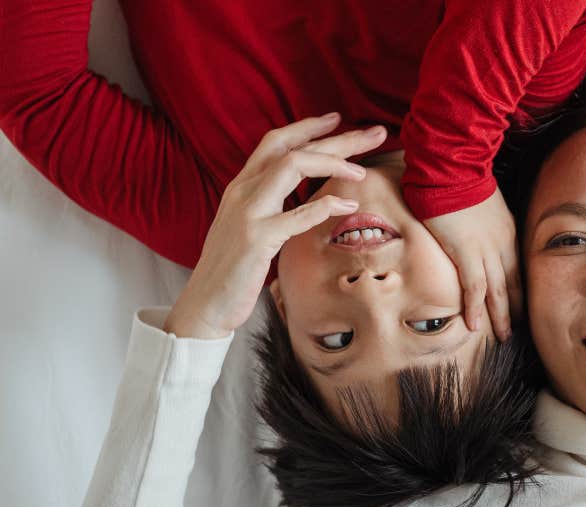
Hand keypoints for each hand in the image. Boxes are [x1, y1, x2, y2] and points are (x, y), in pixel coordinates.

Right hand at [165, 114, 386, 338]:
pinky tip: (348, 204)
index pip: (275, 142)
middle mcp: (243, 191)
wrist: (205, 303)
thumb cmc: (234, 268)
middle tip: (375, 132)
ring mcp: (248, 213)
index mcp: (242, 187)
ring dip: (332, 162)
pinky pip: (294, 216)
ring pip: (291, 166)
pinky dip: (324, 206)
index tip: (338, 119)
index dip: (307, 127)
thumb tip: (306, 198)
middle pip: (292, 149)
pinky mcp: (256, 240)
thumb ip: (272, 206)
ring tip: (362, 169)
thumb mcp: (251, 227)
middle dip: (337, 137)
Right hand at [422, 187, 520, 340]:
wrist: (451, 167)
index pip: (518, 269)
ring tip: (502, 337)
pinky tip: (475, 325)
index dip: (520, 292)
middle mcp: (502, 244)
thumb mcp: (485, 204)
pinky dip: (475, 307)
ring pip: (497, 291)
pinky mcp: (465, 250)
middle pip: (513, 284)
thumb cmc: (461, 181)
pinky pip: (474, 286)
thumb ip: (487, 223)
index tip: (521, 309)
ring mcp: (485, 249)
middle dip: (515, 310)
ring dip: (499, 316)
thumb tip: (479, 233)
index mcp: (508, 233)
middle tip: (515, 331)